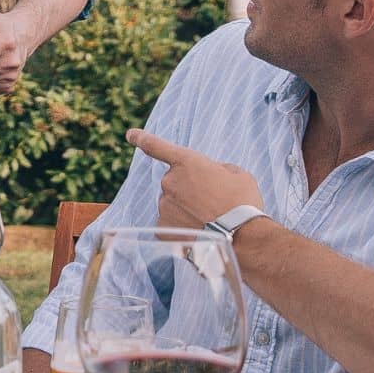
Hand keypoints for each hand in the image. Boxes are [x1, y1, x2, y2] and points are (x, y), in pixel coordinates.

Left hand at [125, 129, 264, 228]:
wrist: (242, 237)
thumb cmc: (243, 203)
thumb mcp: (237, 175)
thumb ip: (217, 169)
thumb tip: (211, 176)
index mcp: (186, 162)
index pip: (156, 146)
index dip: (141, 138)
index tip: (130, 134)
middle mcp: (169, 181)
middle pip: (175, 183)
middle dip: (190, 190)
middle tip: (214, 203)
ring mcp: (164, 205)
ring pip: (172, 204)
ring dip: (187, 210)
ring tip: (211, 220)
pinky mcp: (162, 228)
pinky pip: (171, 224)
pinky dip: (183, 228)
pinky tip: (201, 233)